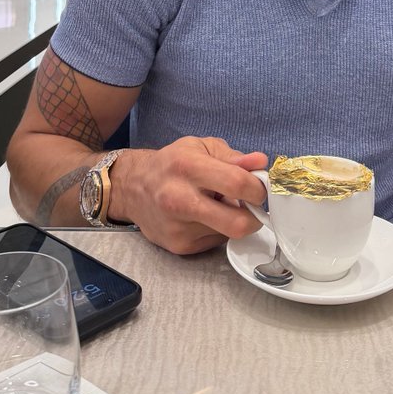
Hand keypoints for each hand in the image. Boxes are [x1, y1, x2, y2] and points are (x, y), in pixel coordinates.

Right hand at [108, 137, 267, 255]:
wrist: (132, 188)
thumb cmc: (171, 163)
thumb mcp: (200, 147)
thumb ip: (233, 156)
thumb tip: (260, 163)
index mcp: (188, 167)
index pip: (236, 184)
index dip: (257, 188)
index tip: (258, 187)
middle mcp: (180, 199)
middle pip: (236, 224)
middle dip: (254, 217)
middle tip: (251, 206)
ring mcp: (178, 227)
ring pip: (228, 233)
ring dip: (232, 220)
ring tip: (217, 205)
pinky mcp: (179, 246)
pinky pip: (215, 242)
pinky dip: (218, 230)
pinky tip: (205, 217)